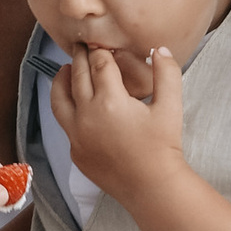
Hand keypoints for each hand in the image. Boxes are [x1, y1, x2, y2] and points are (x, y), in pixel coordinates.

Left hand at [52, 42, 182, 200]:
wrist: (152, 187)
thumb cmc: (163, 146)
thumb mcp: (171, 107)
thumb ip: (167, 73)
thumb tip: (158, 48)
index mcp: (110, 101)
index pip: (99, 65)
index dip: (100, 51)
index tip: (100, 43)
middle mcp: (87, 115)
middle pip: (77, 77)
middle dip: (80, 59)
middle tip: (81, 46)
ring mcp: (77, 135)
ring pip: (59, 101)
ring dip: (61, 81)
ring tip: (64, 69)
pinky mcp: (76, 152)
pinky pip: (65, 125)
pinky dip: (67, 109)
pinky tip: (74, 105)